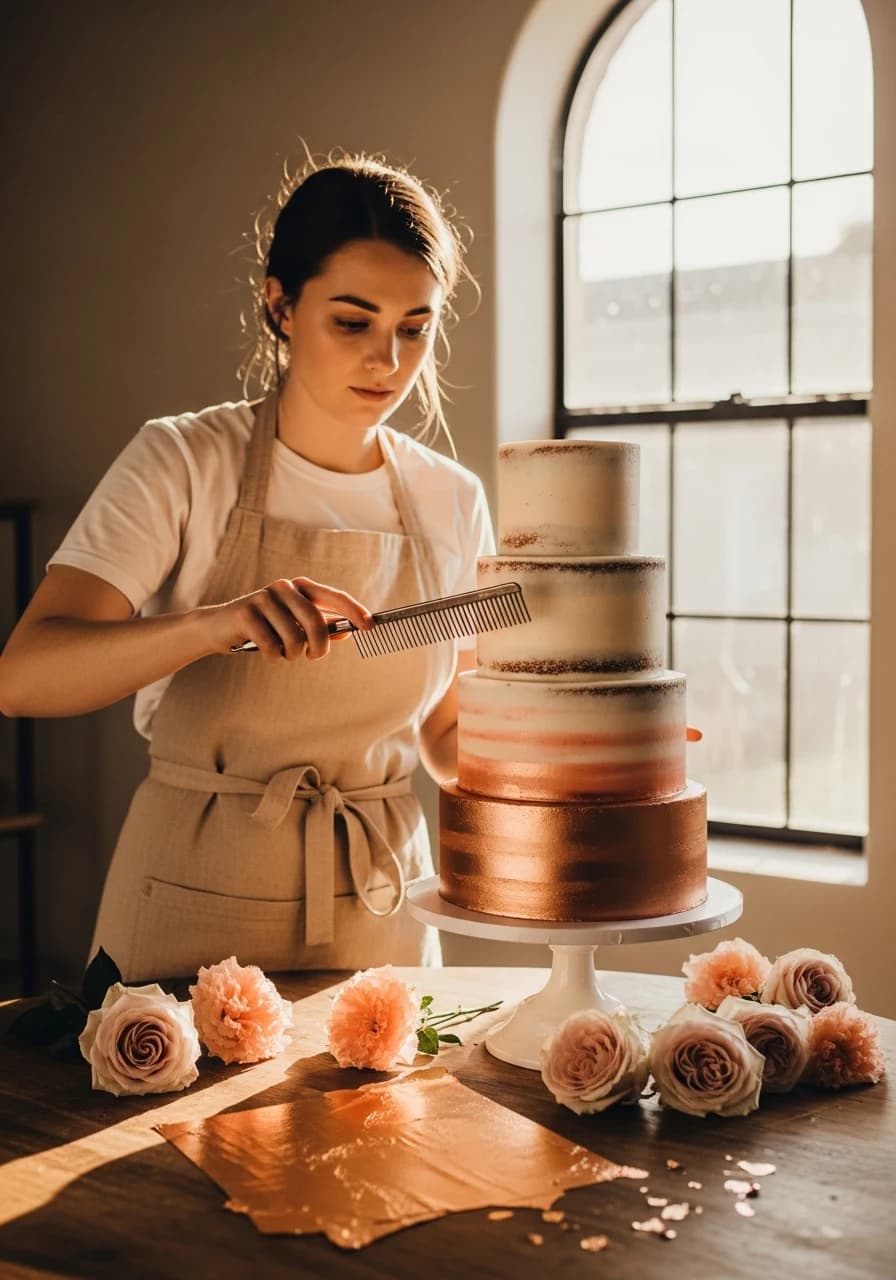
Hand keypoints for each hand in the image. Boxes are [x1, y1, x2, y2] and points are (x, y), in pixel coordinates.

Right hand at [200, 576, 372, 661]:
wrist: (219, 627)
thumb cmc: (264, 626)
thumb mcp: (293, 624)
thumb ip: (320, 625)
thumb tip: (348, 630)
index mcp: (300, 588)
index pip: (333, 596)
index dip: (353, 610)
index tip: (369, 625)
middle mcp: (284, 587)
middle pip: (316, 622)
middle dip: (318, 648)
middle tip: (312, 656)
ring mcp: (263, 598)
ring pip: (294, 639)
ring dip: (291, 655)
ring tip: (282, 653)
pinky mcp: (245, 613)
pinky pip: (271, 646)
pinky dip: (272, 657)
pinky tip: (265, 651)